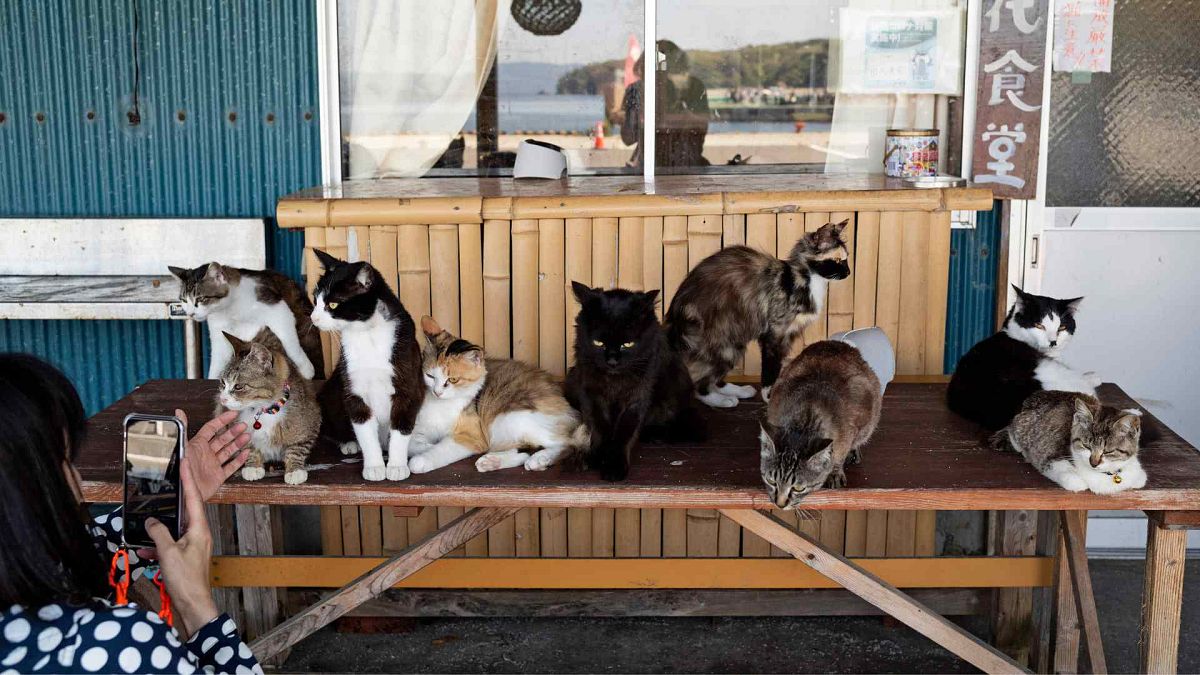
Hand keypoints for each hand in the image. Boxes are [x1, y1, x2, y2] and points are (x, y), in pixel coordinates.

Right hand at [146, 461, 218, 639]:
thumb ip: (158, 533)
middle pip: (186, 510)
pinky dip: (158, 546)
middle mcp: (199, 534)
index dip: (188, 479)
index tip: (184, 462)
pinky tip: (145, 550)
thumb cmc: (185, 580)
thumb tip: (151, 520)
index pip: (193, 498)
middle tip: (170, 480)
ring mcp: (193, 546)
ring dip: (161, 526)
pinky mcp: (186, 557)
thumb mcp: (168, 553)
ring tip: (148, 520)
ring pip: (175, 528)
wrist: (193, 606)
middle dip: (176, 497)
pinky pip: (170, 545)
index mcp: (199, 529)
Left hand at [178, 409, 250, 501]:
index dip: (222, 420)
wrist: (186, 492)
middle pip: (223, 439)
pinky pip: (231, 466)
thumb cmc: (181, 470)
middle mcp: (206, 454)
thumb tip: (179, 412)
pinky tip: (246, 453)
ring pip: (228, 451)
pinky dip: (239, 460)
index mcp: (197, 445)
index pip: (212, 428)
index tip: (233, 414)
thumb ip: (182, 428)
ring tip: (247, 436)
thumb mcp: (181, 445)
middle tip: (243, 425)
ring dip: (238, 443)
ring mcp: (213, 465)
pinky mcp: (218, 476)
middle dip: (234, 431)